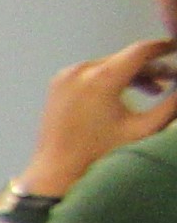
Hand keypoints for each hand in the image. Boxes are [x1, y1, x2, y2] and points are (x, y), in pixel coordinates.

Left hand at [23, 37, 176, 205]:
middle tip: (171, 79)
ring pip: (109, 66)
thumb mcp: (144, 129)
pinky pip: (92, 74)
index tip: (176, 48)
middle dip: (150, 67)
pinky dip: (110, 80)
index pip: (140, 51)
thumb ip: (171, 105)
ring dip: (132, 75)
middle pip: (125, 58)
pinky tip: (127, 93)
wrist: (56, 174)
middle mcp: (80, 71)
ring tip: (154, 90)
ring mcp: (65, 77)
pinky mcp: (58, 86)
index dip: (163, 48)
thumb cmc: (100, 155)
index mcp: (101, 79)